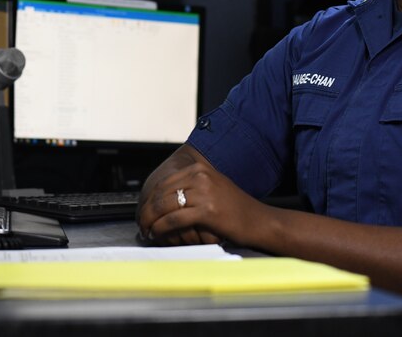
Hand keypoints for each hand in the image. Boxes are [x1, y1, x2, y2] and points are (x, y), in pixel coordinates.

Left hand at [137, 156, 261, 246]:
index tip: (143, 212)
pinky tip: (158, 234)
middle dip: (147, 211)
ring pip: (164, 206)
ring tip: (147, 231)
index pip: (164, 182)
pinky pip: (174, 219)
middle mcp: (200, 176)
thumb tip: (163, 198)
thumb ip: (190, 187)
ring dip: (151, 221)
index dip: (149, 199)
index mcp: (199, 168)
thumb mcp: (212, 188)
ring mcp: (204, 192)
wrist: (260, 221)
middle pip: (161, 193)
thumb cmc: (236, 210)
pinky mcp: (207, 210)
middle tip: (141, 224)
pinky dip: (161, 228)